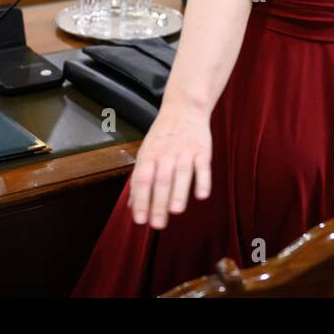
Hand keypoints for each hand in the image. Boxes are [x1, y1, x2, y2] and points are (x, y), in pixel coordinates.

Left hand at [129, 101, 210, 229]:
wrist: (184, 108)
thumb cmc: (163, 135)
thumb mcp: (146, 152)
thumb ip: (139, 179)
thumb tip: (130, 206)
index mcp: (149, 155)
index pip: (142, 179)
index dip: (140, 200)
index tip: (140, 220)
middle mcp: (165, 153)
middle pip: (161, 180)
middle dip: (158, 203)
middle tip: (157, 225)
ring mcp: (184, 151)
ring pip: (181, 174)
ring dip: (178, 192)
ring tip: (175, 212)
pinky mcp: (202, 150)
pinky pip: (203, 166)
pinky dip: (203, 181)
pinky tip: (201, 196)